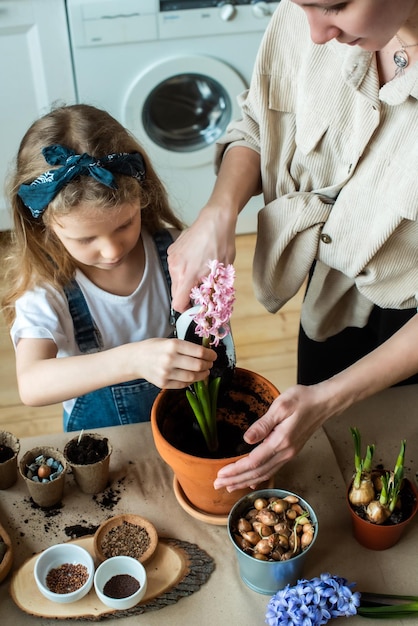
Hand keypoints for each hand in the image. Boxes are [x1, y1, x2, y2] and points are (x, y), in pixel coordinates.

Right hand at [132, 338, 216, 388]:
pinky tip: (193, 377)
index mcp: (173, 345)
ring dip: (202, 375)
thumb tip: (206, 353)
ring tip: (205, 372)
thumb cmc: (155, 347)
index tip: (213, 356)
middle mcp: (170, 359)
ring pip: (192, 377)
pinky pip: (183, 384)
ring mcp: (166, 373)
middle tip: (210, 364)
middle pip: (198, 366)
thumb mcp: (170, 341)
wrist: (135, 359)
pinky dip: (191, 381)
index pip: (199, 352)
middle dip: (208, 365)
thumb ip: (186, 347)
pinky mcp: (163, 383)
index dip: (210, 355)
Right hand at [168, 205, 236, 312]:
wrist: (215, 219)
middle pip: (176, 293)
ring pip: (175, 280)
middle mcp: (175, 268)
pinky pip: (175, 267)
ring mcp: (171, 258)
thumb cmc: (222, 243)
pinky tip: (195, 260)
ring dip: (186, 282)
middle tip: (202, 291)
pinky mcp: (171, 250)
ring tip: (200, 272)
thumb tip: (212, 305)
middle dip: (188, 296)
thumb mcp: (223, 271)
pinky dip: (183, 270)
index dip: (187, 310)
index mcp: (187, 276)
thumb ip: (213, 290)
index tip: (196, 307)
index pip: (178, 304)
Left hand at [213, 382, 333, 490]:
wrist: (324, 403)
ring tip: (229, 486)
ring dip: (245, 481)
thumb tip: (246, 439)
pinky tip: (251, 482)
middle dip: (236, 480)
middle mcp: (285, 453)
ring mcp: (289, 454)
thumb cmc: (302, 400)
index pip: (254, 462)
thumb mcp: (281, 406)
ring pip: (264, 474)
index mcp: (281, 441)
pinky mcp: (290, 452)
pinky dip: (259, 478)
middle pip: (257, 473)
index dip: (236, 470)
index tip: (220, 474)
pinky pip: (272, 470)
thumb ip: (263, 424)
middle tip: (217, 485)